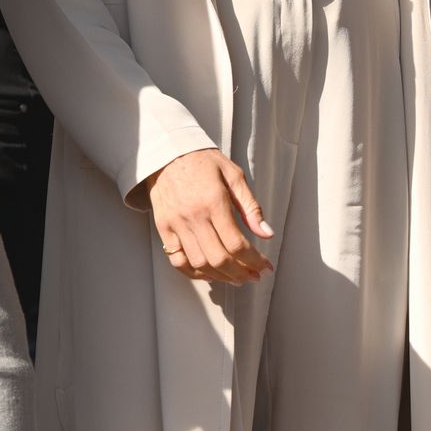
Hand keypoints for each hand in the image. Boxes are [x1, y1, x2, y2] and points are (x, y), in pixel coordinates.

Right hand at [146, 148, 274, 285]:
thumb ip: (250, 207)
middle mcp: (194, 216)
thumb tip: (267, 234)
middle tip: (253, 276)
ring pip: (199, 264)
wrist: (167, 152)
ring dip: (221, 277)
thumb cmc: (202, 161)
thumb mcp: (233, 175)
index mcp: (214, 202)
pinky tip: (209, 274)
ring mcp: (176, 224)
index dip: (255, 261)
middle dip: (241, 274)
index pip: (237, 243)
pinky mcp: (164, 228)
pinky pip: (177, 260)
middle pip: (219, 259)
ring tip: (236, 278)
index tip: (265, 267)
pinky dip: (194, 273)